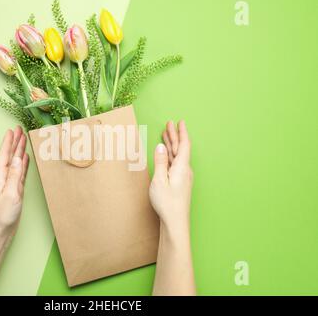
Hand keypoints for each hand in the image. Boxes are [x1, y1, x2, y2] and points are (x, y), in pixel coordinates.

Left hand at [0, 126, 28, 235]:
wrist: (1, 230)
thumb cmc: (3, 214)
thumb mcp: (11, 193)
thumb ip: (15, 175)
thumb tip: (18, 158)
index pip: (4, 155)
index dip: (8, 142)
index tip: (12, 131)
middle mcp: (3, 177)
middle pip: (9, 156)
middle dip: (14, 142)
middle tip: (19, 130)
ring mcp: (8, 182)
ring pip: (15, 162)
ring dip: (19, 150)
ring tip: (23, 139)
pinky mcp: (14, 188)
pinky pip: (19, 171)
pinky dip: (22, 163)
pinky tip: (25, 158)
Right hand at [150, 120, 192, 238]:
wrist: (175, 221)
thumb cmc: (167, 203)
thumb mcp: (159, 180)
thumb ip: (160, 162)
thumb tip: (160, 146)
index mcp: (181, 167)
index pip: (184, 145)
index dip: (181, 133)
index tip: (179, 122)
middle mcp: (184, 170)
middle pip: (180, 149)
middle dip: (174, 136)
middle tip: (169, 124)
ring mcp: (183, 177)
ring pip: (177, 156)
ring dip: (171, 145)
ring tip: (166, 135)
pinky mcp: (180, 183)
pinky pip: (175, 163)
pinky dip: (170, 155)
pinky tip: (166, 154)